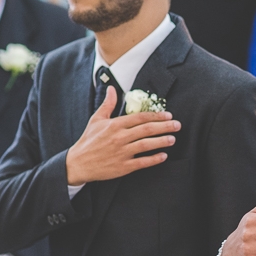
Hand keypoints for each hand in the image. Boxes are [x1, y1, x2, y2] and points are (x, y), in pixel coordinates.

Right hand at [65, 86, 180, 184]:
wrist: (78, 163)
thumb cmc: (88, 141)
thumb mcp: (96, 119)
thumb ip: (108, 104)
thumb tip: (112, 89)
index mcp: (115, 125)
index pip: (140, 118)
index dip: (156, 116)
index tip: (168, 115)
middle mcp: (119, 137)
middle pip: (147, 130)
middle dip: (164, 126)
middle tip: (177, 125)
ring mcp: (122, 152)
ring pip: (146, 145)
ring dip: (161, 141)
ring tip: (173, 139)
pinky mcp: (123, 166)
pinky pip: (142, 162)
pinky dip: (154, 159)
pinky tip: (163, 156)